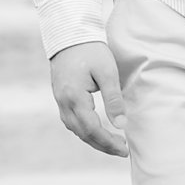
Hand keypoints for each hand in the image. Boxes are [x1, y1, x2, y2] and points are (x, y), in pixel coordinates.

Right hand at [49, 39, 128, 157]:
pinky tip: (97, 131)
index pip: (92, 129)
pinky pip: (71, 121)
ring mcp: (59, 100)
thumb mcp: (107, 72)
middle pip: (82, 134)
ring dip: (93, 140)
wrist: (69, 34)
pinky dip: (85, 131)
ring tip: (113, 144)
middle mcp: (63, 102)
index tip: (124, 149)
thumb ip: (113, 100)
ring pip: (75, 130)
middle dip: (103, 145)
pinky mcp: (61, 97)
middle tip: (122, 150)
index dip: (108, 142)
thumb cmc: (91, 50)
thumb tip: (121, 125)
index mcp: (74, 97)